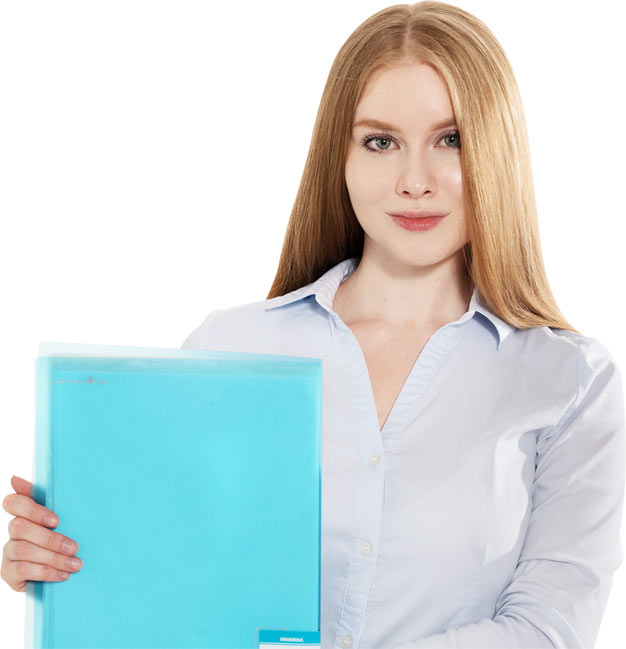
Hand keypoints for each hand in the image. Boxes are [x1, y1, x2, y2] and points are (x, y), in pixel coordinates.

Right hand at [1, 475, 82, 591]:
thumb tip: (32, 479)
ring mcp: (8, 551)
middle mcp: (13, 530)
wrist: (67, 569)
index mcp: (26, 513)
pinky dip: (46, 572)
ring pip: (22, 549)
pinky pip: (22, 569)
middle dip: (50, 539)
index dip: (32, 510)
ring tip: (75, 564)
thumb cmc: (68, 537)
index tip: (56, 520)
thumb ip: (58, 502)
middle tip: (74, 547)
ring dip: (53, 558)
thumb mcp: (68, 519)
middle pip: (19, 527)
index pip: (14, 502)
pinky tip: (63, 575)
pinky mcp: (8, 572)